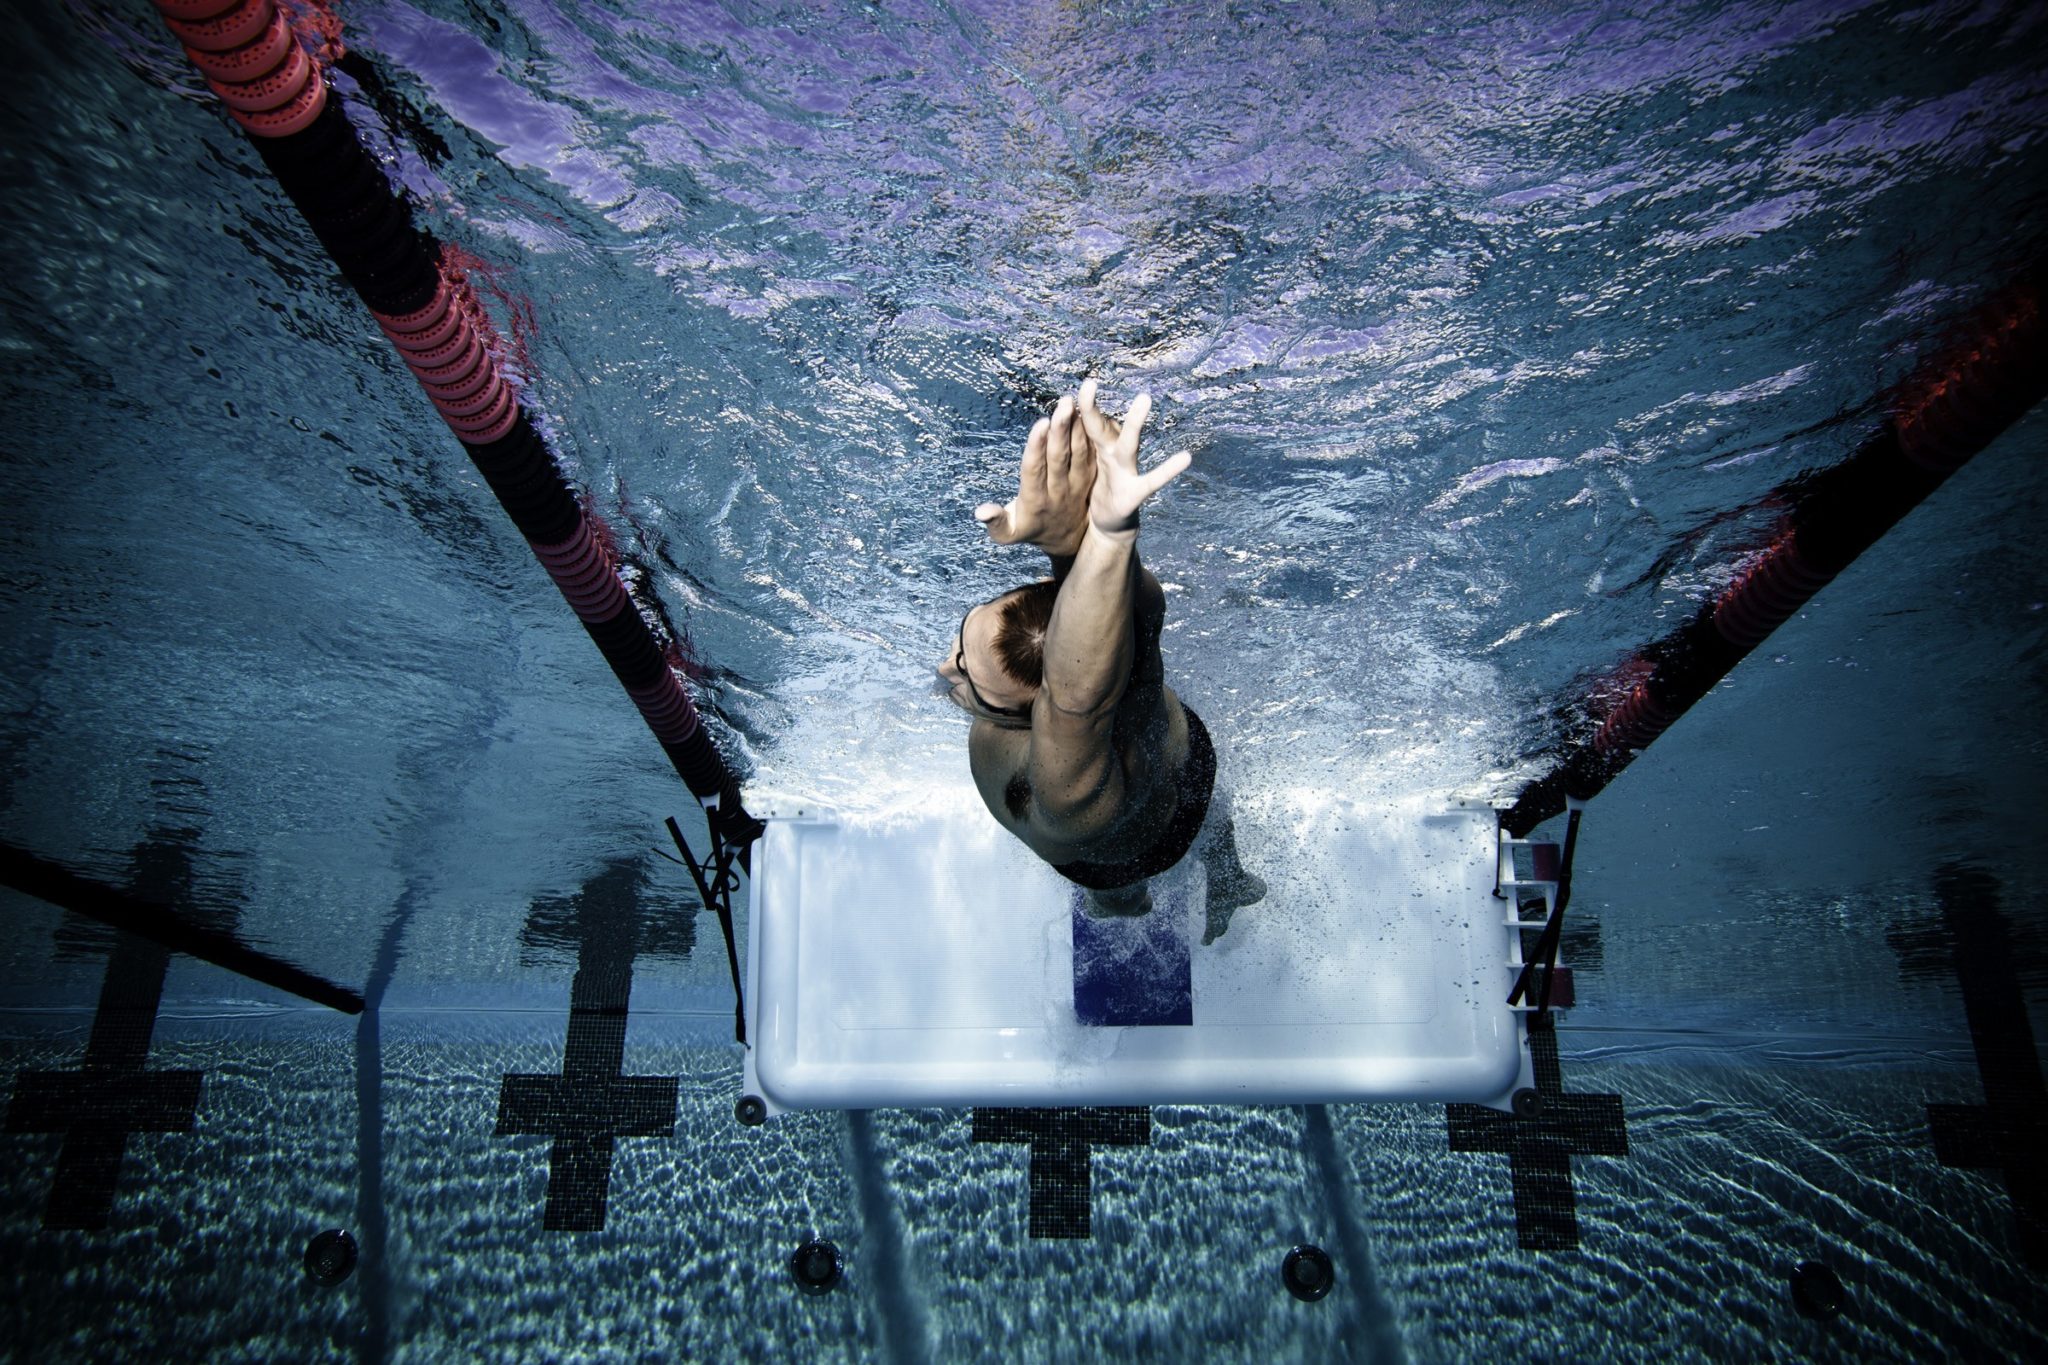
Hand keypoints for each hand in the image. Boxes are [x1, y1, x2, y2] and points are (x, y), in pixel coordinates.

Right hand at [973, 393, 1095, 559]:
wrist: (1067, 543)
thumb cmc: (1029, 530)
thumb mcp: (1008, 534)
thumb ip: (996, 521)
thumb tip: (980, 512)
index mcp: (1035, 501)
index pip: (1035, 470)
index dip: (1037, 448)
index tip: (1041, 424)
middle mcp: (1058, 492)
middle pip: (1059, 458)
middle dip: (1061, 430)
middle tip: (1064, 404)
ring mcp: (1077, 486)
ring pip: (1079, 455)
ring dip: (1077, 429)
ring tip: (1075, 404)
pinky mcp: (1091, 480)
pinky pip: (1091, 456)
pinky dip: (1090, 436)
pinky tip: (1087, 413)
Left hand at [1076, 382, 1190, 539]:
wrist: (1108, 526)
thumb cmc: (1092, 496)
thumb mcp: (1078, 470)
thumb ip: (1073, 447)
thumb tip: (1058, 420)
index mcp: (1091, 450)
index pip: (1078, 425)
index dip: (1071, 408)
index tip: (1067, 384)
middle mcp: (1108, 455)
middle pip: (1097, 428)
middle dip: (1091, 407)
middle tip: (1089, 381)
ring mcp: (1123, 471)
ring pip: (1127, 444)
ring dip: (1134, 423)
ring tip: (1145, 398)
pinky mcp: (1133, 493)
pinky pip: (1153, 481)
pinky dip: (1168, 470)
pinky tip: (1186, 457)